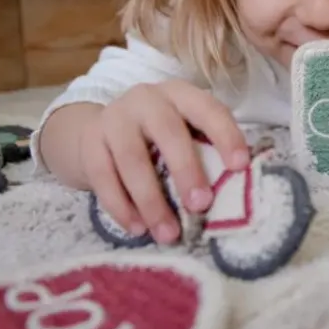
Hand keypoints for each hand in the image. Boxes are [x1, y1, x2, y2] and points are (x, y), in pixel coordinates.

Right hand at [79, 81, 249, 242]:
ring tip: (168, 233)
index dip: (225, 135)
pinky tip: (137, 228)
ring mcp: (113, 118)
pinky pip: (103, 176)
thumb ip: (203, 151)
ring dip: (151, 200)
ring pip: (131, 159)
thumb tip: (235, 193)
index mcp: (179, 95)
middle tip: (200, 206)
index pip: (207, 109)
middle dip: (186, 170)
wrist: (94, 132)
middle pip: (168, 132)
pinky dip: (121, 206)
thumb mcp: (181, 132)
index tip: (240, 166)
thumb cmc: (154, 139)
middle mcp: (146, 99)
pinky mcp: (88, 142)